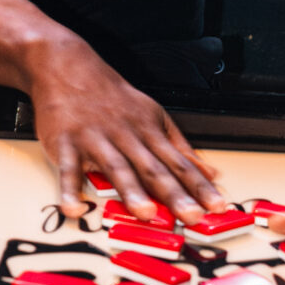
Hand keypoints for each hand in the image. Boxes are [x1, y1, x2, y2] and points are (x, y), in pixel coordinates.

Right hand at [30, 38, 221, 220]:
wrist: (69, 68)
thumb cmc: (114, 99)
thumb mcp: (153, 115)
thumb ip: (180, 147)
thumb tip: (209, 173)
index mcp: (149, 130)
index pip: (180, 163)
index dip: (200, 186)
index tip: (218, 206)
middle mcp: (126, 136)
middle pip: (154, 169)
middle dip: (174, 194)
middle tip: (191, 216)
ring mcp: (96, 140)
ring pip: (117, 167)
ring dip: (131, 191)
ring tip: (145, 213)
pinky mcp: (66, 144)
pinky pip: (68, 169)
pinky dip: (69, 190)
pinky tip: (74, 209)